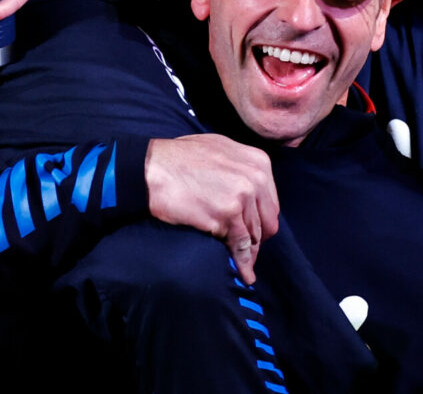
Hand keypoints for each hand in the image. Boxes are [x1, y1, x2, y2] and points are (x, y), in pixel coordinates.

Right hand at [144, 134, 279, 283]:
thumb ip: (241, 168)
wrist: (151, 167)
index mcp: (258, 162)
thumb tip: (252, 193)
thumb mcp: (220, 150)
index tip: (253, 232)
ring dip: (249, 253)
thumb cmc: (178, 158)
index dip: (261, 220)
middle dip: (258, 239)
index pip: (270, 202)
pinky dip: (242, 263)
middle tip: (248, 251)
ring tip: (245, 266)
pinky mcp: (226, 215)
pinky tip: (244, 273)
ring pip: (254, 236)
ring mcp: (241, 196)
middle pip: (267, 221)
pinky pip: (240, 246)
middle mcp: (255, 178)